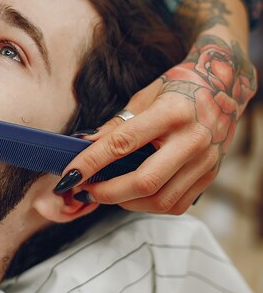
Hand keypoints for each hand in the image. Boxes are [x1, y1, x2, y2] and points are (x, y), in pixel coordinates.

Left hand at [55, 35, 256, 213]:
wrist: (223, 87)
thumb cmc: (178, 88)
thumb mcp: (144, 97)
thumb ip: (114, 126)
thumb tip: (82, 146)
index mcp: (172, 113)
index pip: (122, 144)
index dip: (91, 162)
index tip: (69, 174)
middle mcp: (192, 140)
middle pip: (144, 181)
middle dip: (106, 192)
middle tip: (84, 189)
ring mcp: (205, 161)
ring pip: (160, 200)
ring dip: (125, 202)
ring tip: (105, 193)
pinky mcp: (210, 176)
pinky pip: (175, 205)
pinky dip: (148, 205)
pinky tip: (132, 196)